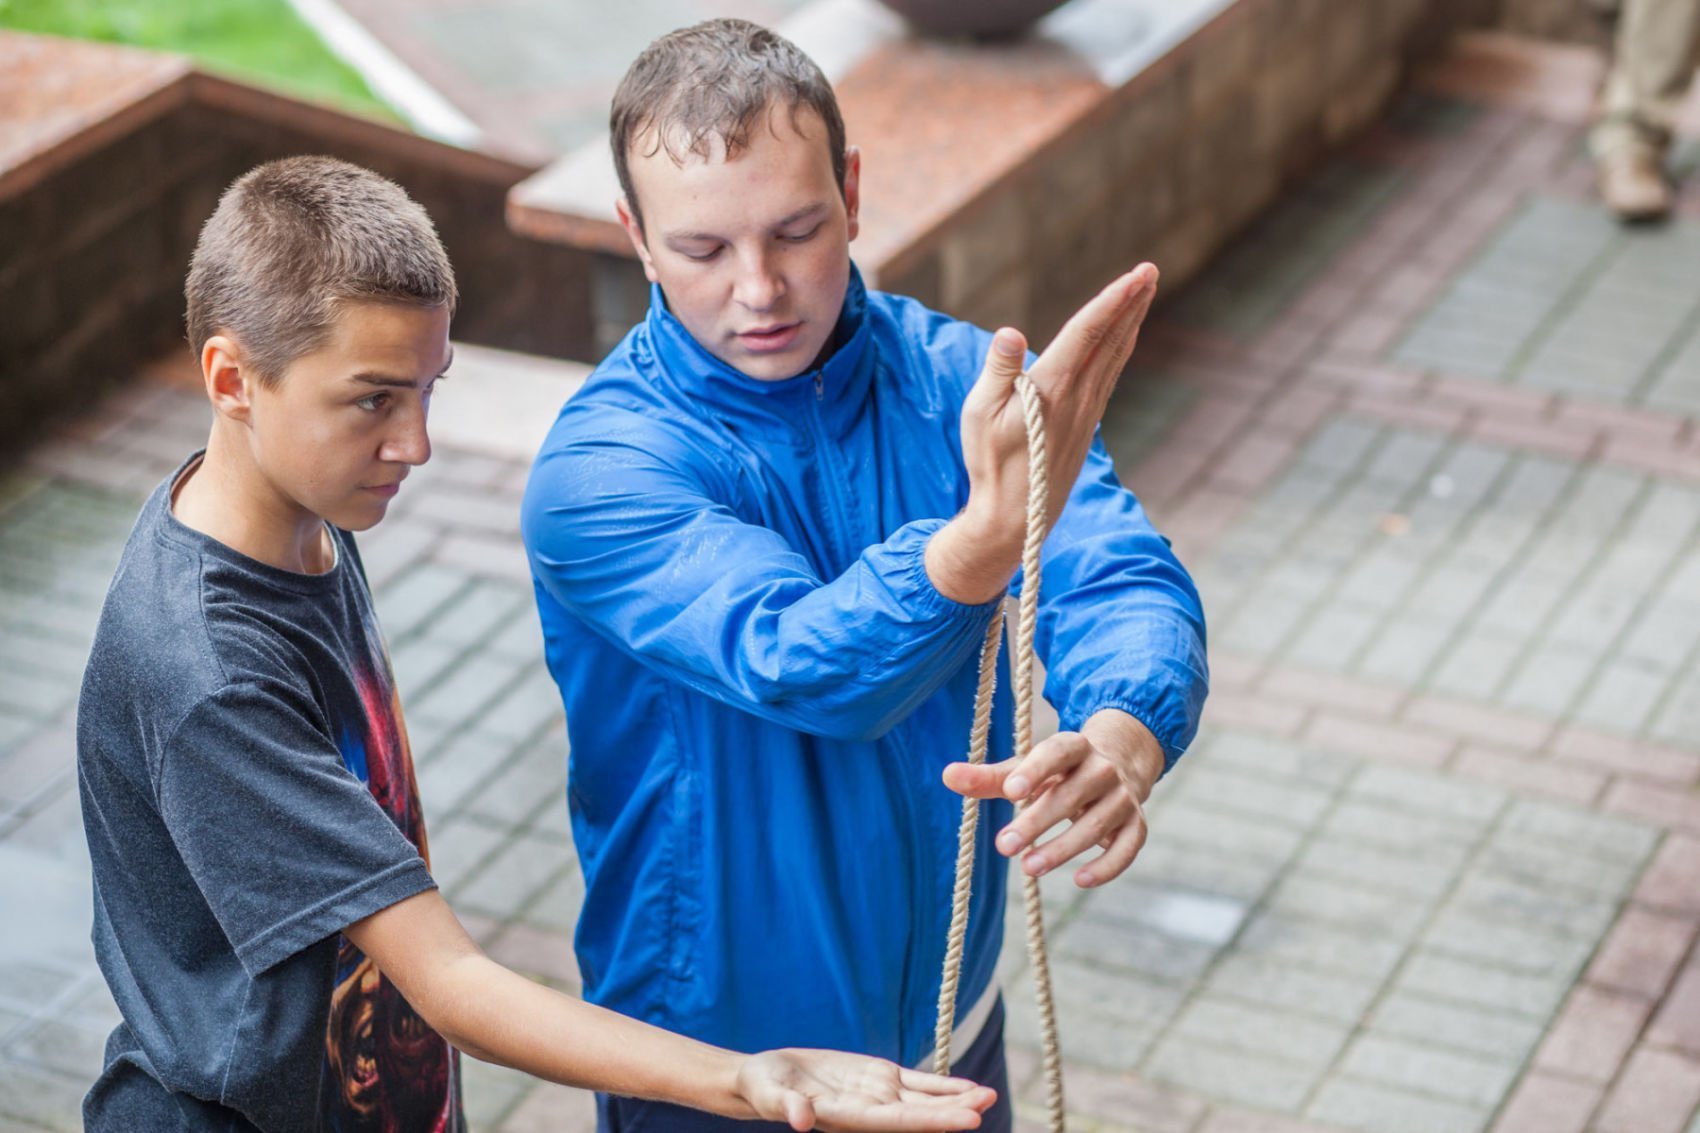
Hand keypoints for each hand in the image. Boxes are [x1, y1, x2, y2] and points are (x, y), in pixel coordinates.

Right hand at [734, 1049, 995, 1130]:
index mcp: (848, 1117)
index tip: (965, 1120)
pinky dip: (943, 1085)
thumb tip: (800, 1122)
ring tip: (990, 1095)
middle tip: (988, 1103)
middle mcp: (870, 1110)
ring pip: (925, 1099)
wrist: (764, 1078)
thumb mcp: (769, 1095)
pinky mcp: (879, 1077)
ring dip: (956, 1099)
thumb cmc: (762, 1088)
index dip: (932, 1121)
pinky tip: (968, 1087)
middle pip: (919, 1114)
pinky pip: (918, 1082)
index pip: (898, 1123)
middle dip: (954, 1112)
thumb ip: (787, 1108)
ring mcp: (878, 1095)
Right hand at [928, 265, 1159, 604]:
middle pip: (1110, 339)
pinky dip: (1121, 348)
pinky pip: (1110, 374)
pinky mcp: (1086, 423)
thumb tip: (1011, 332)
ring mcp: (1087, 411)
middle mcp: (1078, 397)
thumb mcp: (979, 414)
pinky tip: (1125, 337)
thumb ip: (998, 370)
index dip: (1111, 301)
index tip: (1136, 276)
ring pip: (1115, 356)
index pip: (1086, 333)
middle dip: (1130, 302)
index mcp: (1051, 388)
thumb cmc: (989, 462)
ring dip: (1130, 321)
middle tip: (1150, 269)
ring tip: (1143, 292)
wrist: (1017, 517)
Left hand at [942, 708, 1162, 887]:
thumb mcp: (1025, 770)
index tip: (1009, 793)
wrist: (1118, 765)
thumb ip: (989, 778)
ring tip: (1029, 868)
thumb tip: (947, 775)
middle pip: (1071, 795)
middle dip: (1037, 822)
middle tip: (1004, 846)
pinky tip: (1080, 881)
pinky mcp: (1136, 825)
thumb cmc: (1057, 772)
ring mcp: (1122, 798)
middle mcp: (1102, 769)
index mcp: (1073, 747)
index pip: (1055, 753)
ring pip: (1096, 824)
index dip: (1034, 771)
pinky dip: (1107, 866)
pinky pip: (1127, 848)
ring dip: (1063, 848)